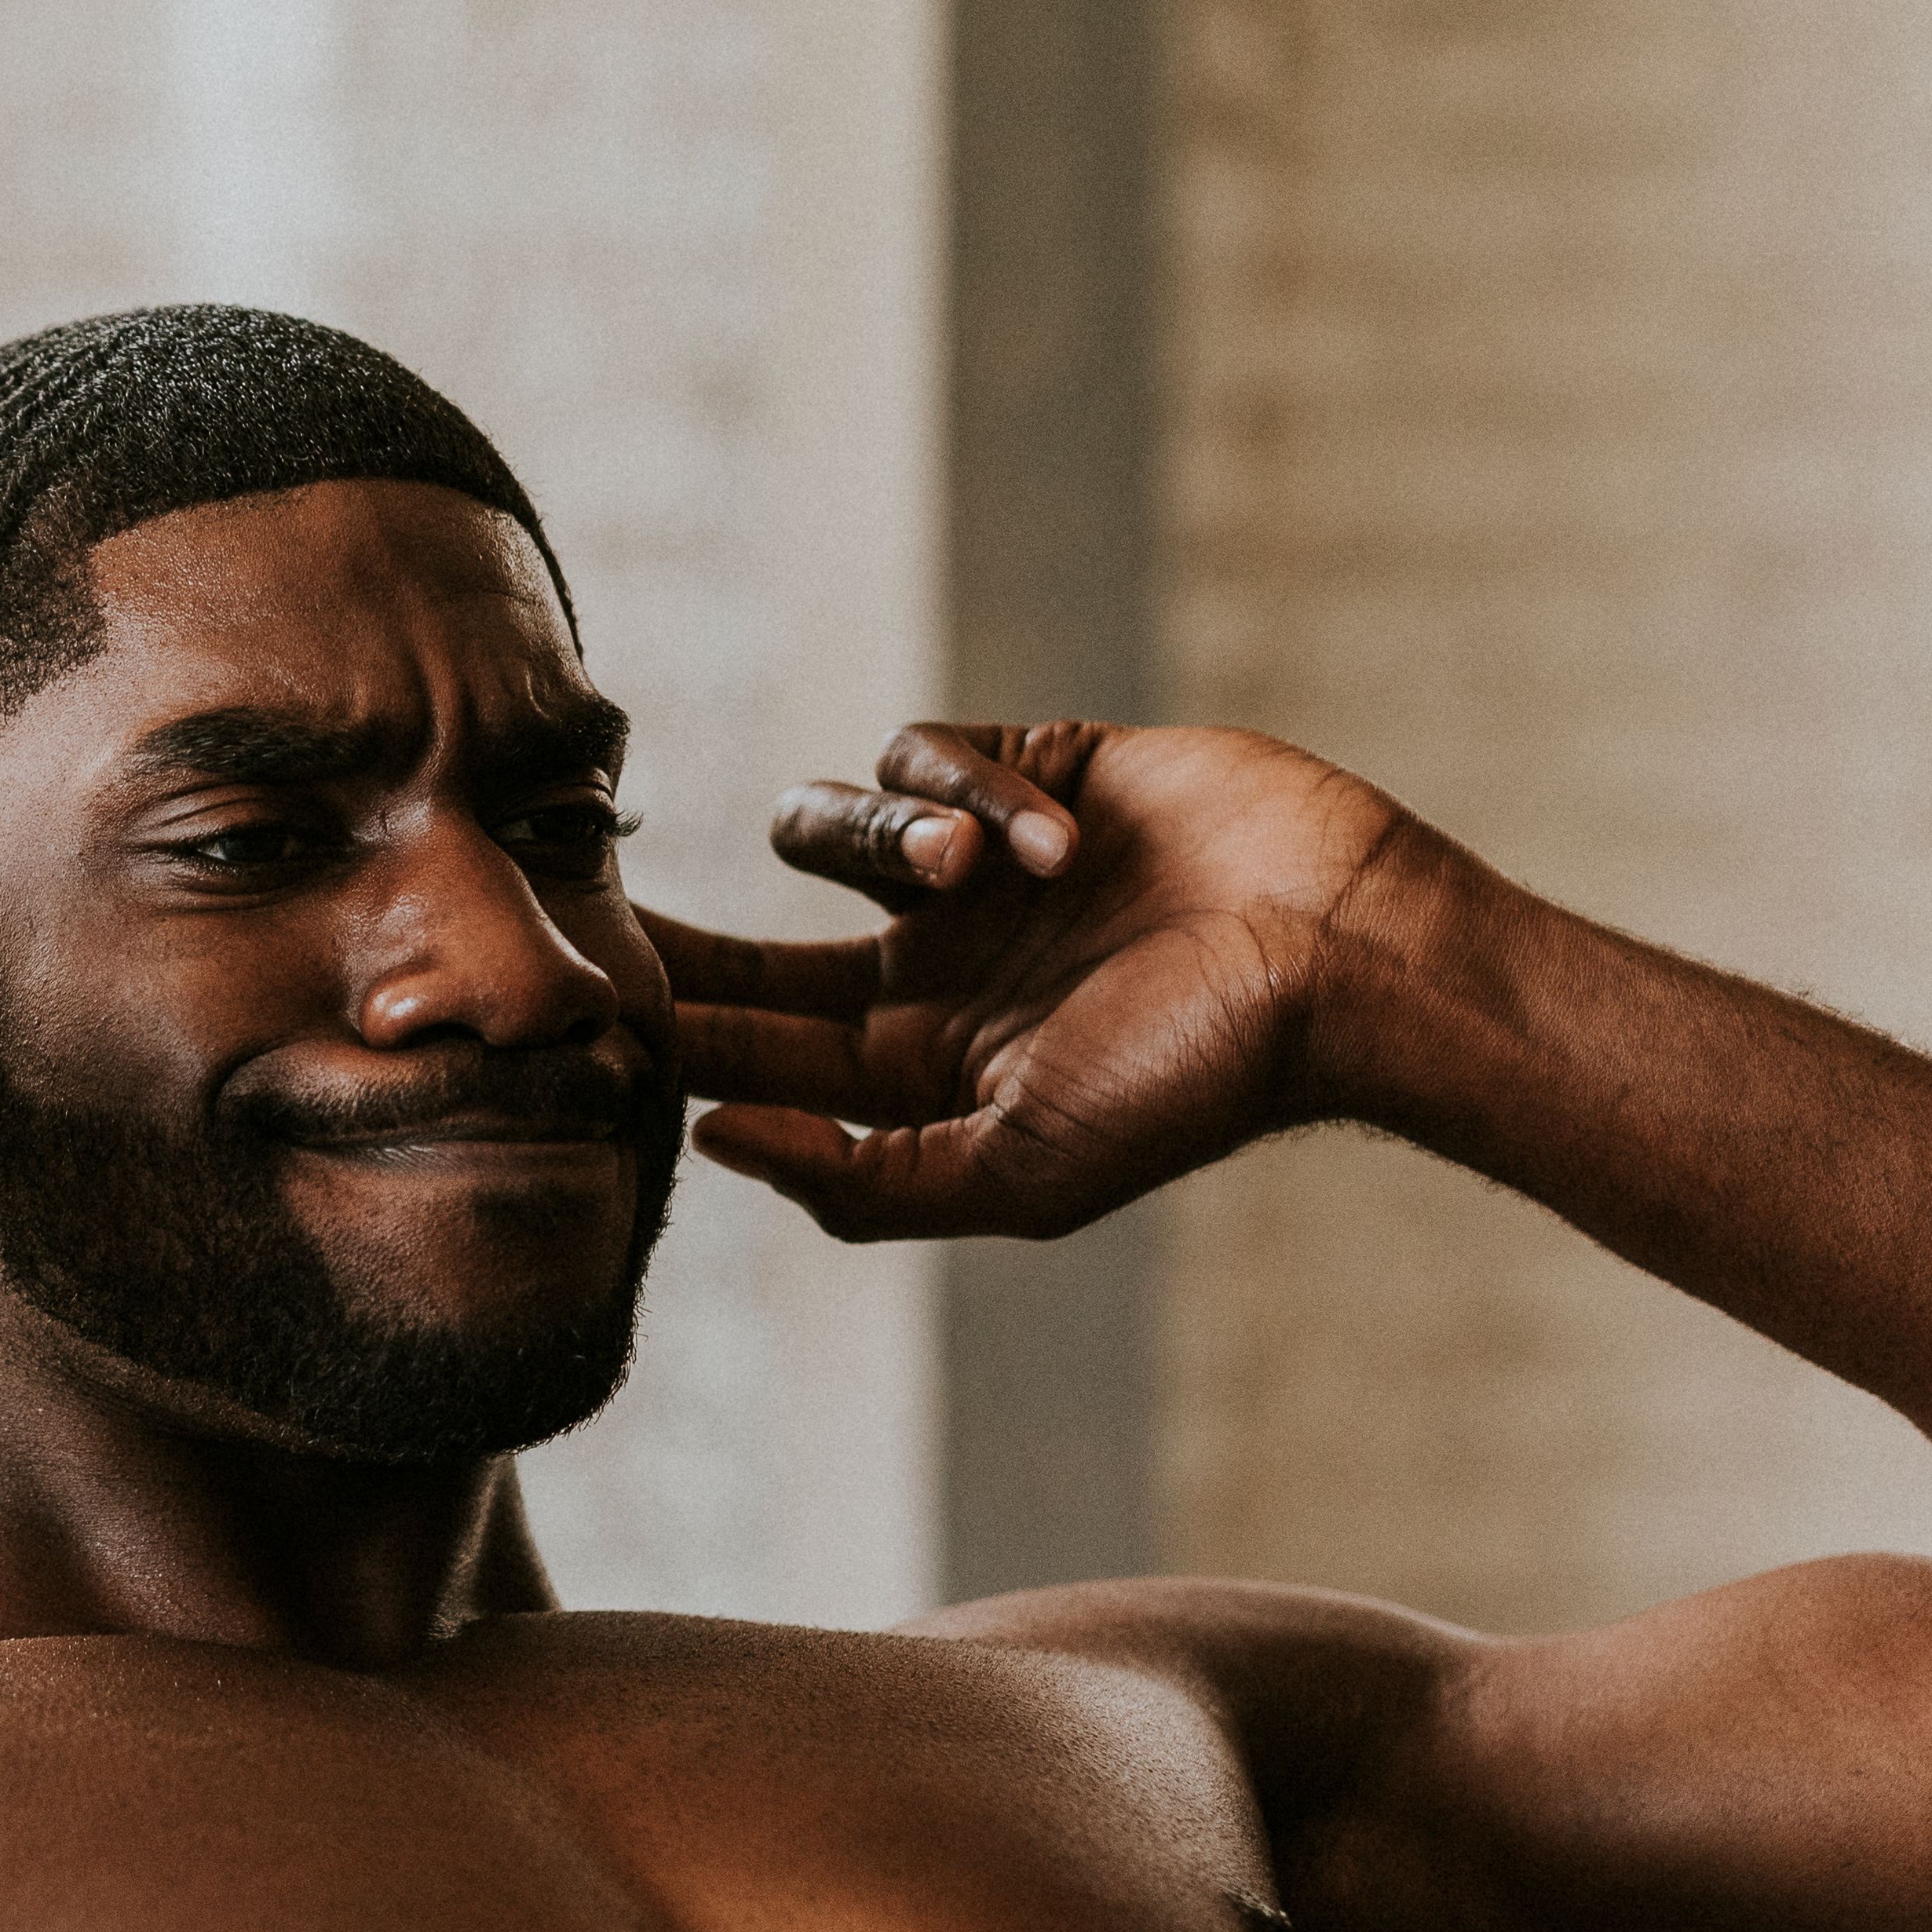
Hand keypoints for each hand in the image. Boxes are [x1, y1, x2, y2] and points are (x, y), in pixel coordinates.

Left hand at [644, 723, 1422, 1240]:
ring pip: (830, 822)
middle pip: (753, 937)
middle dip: (682, 925)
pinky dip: (976, 789)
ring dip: (882, 835)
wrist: (1343, 960)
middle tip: (595, 899)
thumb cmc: (1192, 1082)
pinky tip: (1056, 839)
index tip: (589, 1004)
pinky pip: (930, 753)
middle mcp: (931, 967)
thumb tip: (715, 1142)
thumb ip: (861, 1178)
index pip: (753, 1048)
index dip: (671, 1024)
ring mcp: (976, 868)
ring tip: (974, 870)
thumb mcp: (1015, 1172)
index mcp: (917, 1068)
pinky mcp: (1030, 769)